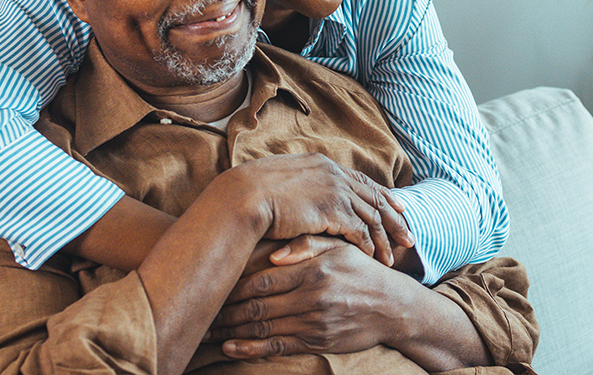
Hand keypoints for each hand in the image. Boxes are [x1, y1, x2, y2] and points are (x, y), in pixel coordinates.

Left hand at [206, 237, 411, 358]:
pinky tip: (230, 348)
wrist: (393, 306)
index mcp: (312, 270)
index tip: (211, 284)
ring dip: (230, 332)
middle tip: (200, 311)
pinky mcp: (317, 342)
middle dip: (224, 311)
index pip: (262, 279)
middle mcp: (311, 297)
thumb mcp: (339, 247)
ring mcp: (314, 322)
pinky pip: (278, 347)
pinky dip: (251, 349)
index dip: (232, 284)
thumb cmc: (360, 270)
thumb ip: (307, 244)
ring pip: (263, 327)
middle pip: (256, 305)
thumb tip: (274, 252)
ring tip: (206, 331)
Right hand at [234, 153, 412, 266]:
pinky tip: (373, 258)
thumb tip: (299, 194)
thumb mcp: (280, 180)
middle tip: (409, 236)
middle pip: (375, 198)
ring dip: (384, 238)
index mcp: (323, 164)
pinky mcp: (332, 211)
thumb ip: (299, 185)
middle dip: (394, 219)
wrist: (243, 196)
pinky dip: (369, 245)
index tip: (398, 206)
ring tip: (394, 257)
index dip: (382, 194)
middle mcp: (334, 174)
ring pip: (371, 216)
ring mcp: (335, 191)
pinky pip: (359, 230)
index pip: (361, 180)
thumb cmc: (251, 193)